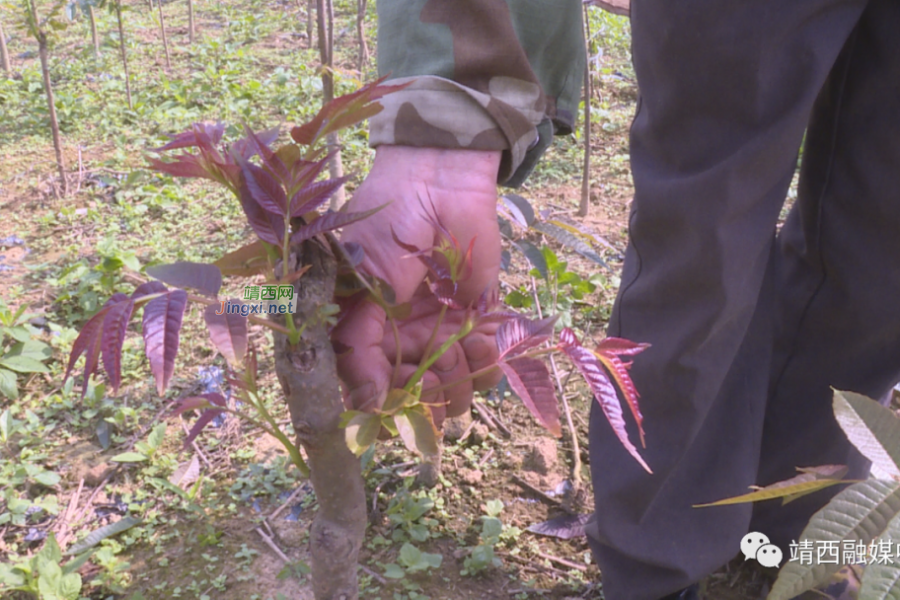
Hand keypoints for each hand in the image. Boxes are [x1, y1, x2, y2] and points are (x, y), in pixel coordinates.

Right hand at [333, 146, 503, 425]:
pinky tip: (487, 340)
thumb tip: (364, 406)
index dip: (394, 402)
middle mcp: (404, 342)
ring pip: (456, 391)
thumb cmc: (389, 227)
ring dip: (465, 379)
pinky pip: (488, 367)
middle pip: (419, 401)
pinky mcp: (481, 321)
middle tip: (442, 364)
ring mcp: (444, 334)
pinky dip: (492, 363)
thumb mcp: (362, 286)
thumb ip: (358, 348)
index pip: (377, 393)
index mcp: (368, 335)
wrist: (440, 182)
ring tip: (469, 346)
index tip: (409, 389)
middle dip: (434, 392)